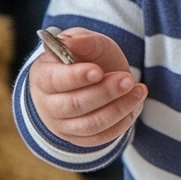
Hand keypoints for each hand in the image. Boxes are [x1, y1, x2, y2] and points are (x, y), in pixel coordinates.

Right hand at [29, 28, 147, 146]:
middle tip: (128, 79)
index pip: (53, 81)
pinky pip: (99, 138)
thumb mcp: (87, 41)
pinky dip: (120, 124)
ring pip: (89, 124)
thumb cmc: (87, 58)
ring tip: (138, 91)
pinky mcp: (78, 138)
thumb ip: (82, 41)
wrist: (96, 77)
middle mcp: (47, 104)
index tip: (98, 71)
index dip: (76, 77)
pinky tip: (134, 106)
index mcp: (42, 76)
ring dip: (117, 109)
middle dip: (104, 93)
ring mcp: (61, 125)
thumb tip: (71, 43)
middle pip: (73, 105)